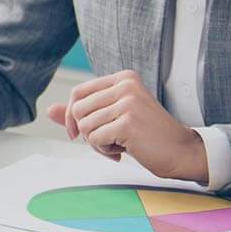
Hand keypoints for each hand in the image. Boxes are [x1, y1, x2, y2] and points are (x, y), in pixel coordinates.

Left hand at [50, 70, 207, 181]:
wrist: (181, 152)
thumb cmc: (146, 137)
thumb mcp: (112, 119)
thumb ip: (82, 114)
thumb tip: (49, 111)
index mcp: (123, 78)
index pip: (77, 93)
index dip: (71, 116)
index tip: (78, 134)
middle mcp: (125, 85)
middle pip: (78, 110)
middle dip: (86, 132)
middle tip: (107, 142)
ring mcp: (128, 102)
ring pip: (85, 126)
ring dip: (97, 144)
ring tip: (118, 146)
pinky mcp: (128, 121)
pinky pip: (95, 139)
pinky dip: (104, 150)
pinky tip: (124, 151)